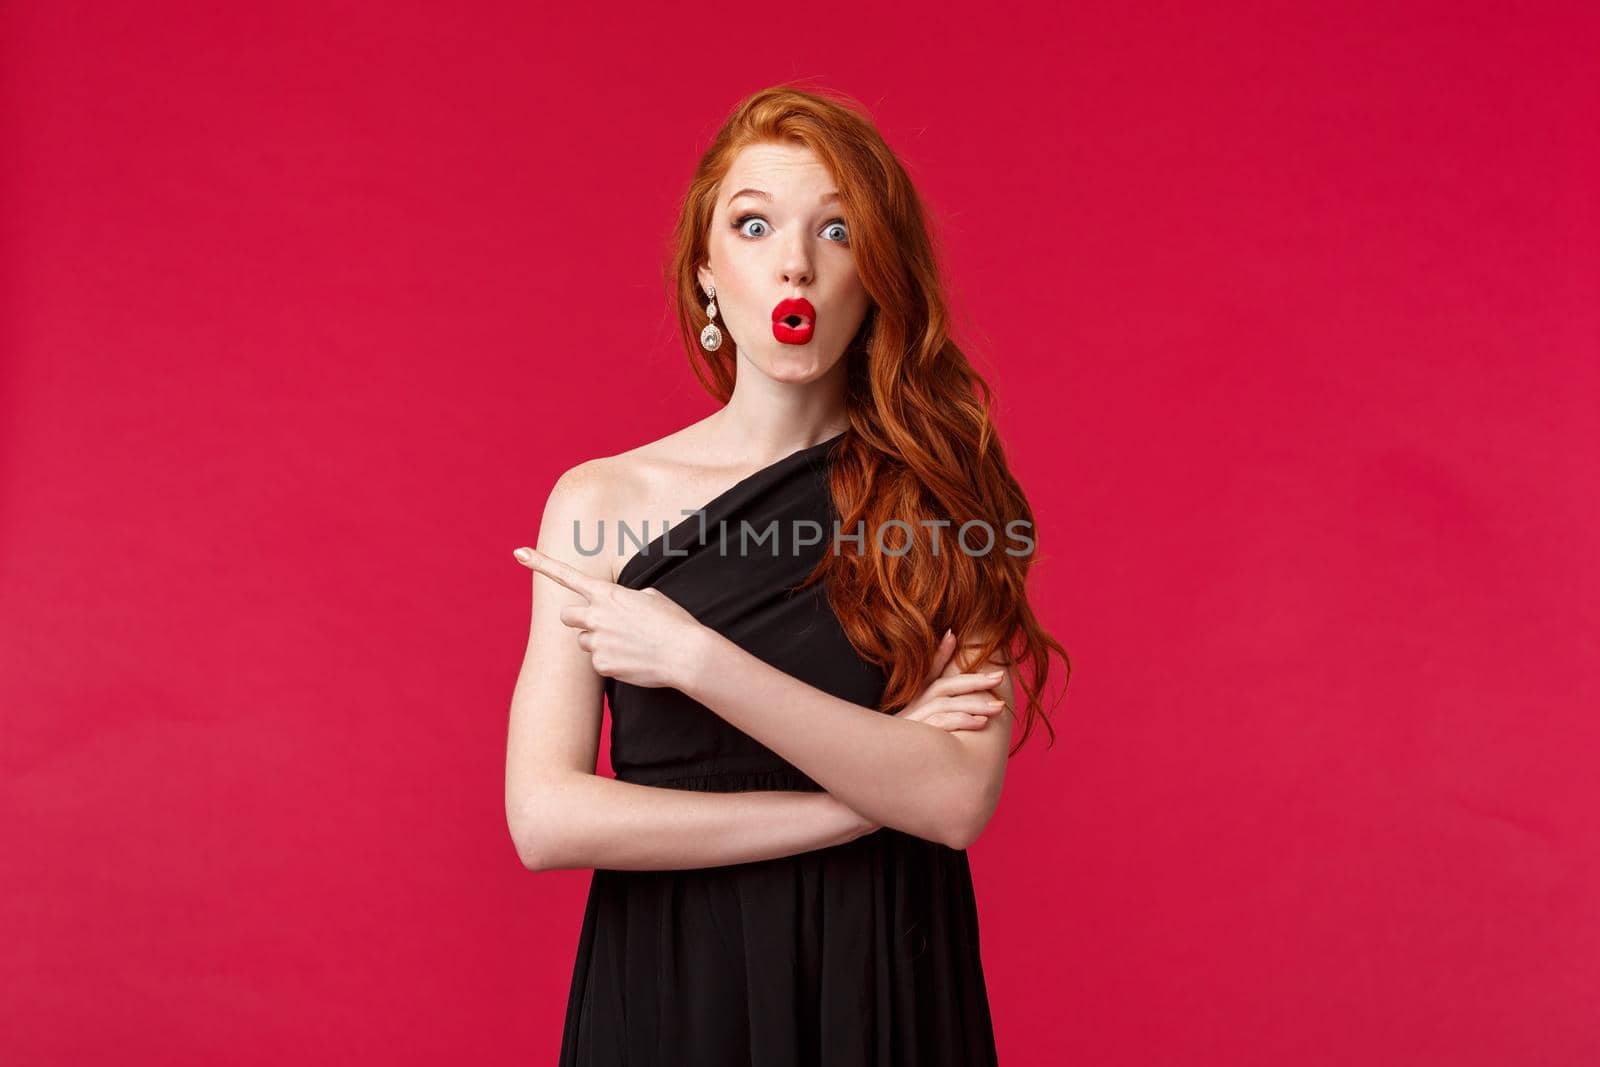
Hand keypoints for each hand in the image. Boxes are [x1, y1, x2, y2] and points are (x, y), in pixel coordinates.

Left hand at [513, 546, 703, 688]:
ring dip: (599, 642)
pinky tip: (633, 659)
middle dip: (578, 620)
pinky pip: (598, 662)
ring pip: (584, 642)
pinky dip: (612, 662)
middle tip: (598, 625)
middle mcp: (596, 615)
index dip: (540, 563)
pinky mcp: (602, 664)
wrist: (685, 654)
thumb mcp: (650, 598)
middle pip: (566, 616)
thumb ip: (623, 600)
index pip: (566, 575)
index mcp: (607, 594)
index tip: (518, 553)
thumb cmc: (672, 623)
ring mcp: (596, 641)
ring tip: (628, 644)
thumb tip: (616, 610)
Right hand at [842, 629, 1007, 837]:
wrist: (868, 788)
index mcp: (911, 707)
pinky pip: (941, 726)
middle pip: (942, 687)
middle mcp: (910, 712)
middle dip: (973, 680)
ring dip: (974, 703)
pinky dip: (962, 721)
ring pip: (944, 704)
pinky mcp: (913, 741)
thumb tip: (950, 709)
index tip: (954, 636)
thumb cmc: (896, 766)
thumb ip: (932, 723)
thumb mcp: (912, 738)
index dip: (939, 654)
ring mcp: (910, 726)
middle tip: (999, 676)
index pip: (927, 674)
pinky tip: (981, 724)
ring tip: (999, 706)